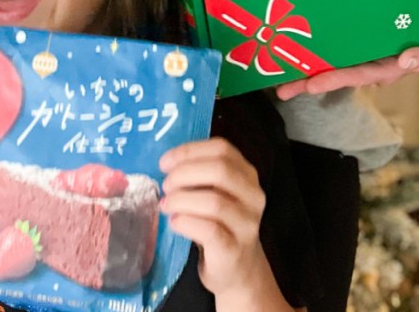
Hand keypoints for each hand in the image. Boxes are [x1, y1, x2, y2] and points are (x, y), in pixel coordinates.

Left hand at [159, 138, 266, 296]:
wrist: (238, 269)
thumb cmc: (220, 225)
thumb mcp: (216, 194)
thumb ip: (201, 176)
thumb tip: (166, 164)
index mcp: (247, 175)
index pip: (222, 149)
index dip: (190, 151)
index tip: (165, 162)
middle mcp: (253, 196)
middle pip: (220, 170)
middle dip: (184, 174)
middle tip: (166, 185)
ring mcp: (246, 224)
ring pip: (214, 201)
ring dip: (181, 200)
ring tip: (166, 205)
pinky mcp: (233, 249)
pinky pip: (209, 230)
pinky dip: (185, 222)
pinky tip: (174, 222)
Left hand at [275, 45, 418, 100]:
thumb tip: (408, 60)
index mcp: (385, 65)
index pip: (359, 74)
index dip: (336, 79)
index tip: (313, 84)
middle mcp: (368, 62)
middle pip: (336, 73)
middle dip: (309, 82)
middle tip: (282, 90)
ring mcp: (359, 51)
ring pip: (329, 60)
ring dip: (304, 69)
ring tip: (277, 81)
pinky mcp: (351, 37)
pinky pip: (330, 44)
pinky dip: (311, 49)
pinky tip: (288, 51)